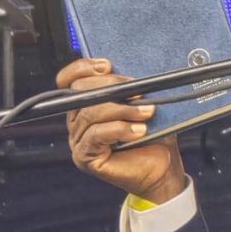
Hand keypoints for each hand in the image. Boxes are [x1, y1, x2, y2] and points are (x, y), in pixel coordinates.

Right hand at [56, 58, 186, 202]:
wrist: (162, 166)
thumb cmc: (154, 132)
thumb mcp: (143, 103)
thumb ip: (131, 86)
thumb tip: (133, 71)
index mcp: (86, 103)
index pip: (68, 80)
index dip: (81, 68)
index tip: (107, 65)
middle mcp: (77, 121)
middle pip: (80, 93)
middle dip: (112, 87)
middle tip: (141, 92)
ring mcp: (78, 140)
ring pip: (91, 113)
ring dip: (123, 110)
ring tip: (148, 113)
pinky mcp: (85, 157)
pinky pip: (96, 135)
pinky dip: (120, 129)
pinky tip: (139, 131)